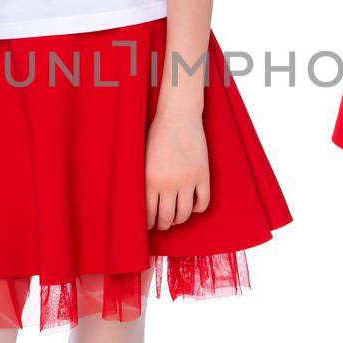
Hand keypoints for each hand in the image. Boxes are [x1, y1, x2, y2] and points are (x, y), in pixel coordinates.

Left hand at [145, 111, 210, 229]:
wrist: (178, 116)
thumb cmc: (157, 135)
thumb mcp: (142, 158)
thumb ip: (142, 180)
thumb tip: (138, 202)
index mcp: (149, 180)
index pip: (148, 214)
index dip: (148, 224)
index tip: (149, 226)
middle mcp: (169, 183)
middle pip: (166, 218)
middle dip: (163, 224)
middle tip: (162, 224)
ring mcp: (188, 180)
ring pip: (185, 214)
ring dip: (179, 219)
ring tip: (176, 217)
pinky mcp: (203, 175)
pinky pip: (203, 203)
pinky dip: (198, 209)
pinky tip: (192, 206)